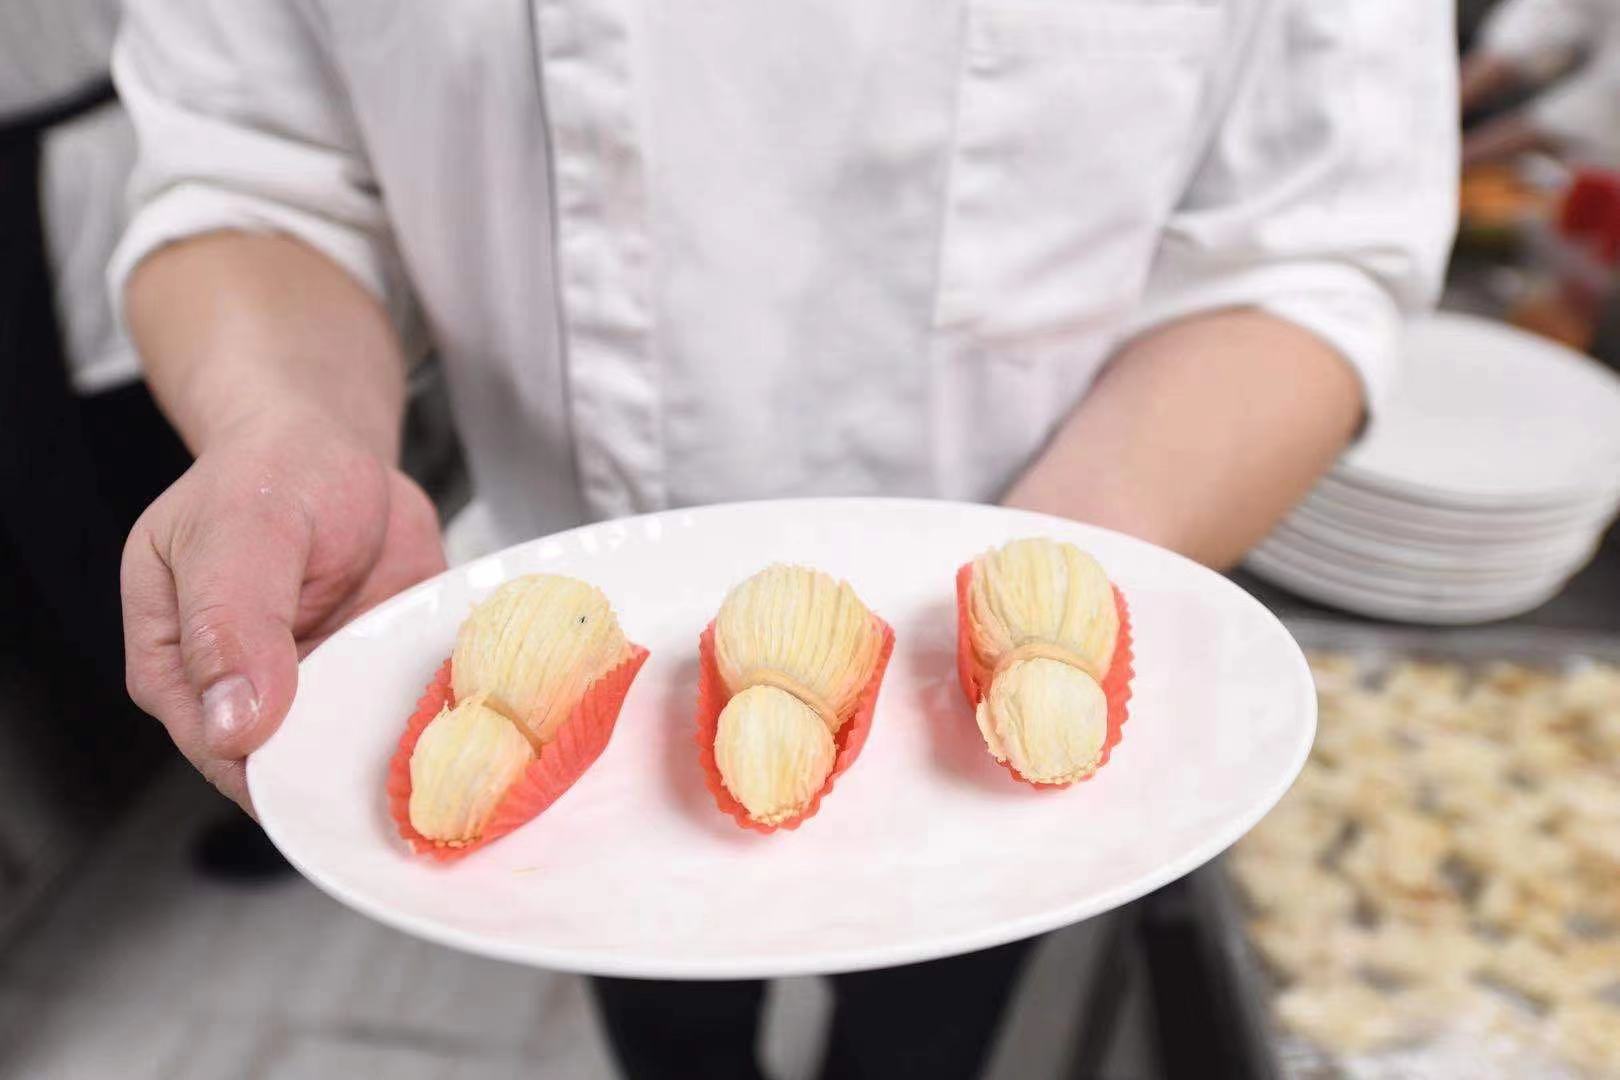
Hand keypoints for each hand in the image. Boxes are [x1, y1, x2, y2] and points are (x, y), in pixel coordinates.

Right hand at [122, 415, 446, 812]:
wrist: (330, 446)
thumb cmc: (267, 475)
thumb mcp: (240, 531)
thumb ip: (230, 623)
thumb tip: (233, 726)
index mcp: (178, 669)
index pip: (221, 754)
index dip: (277, 776)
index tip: (339, 781)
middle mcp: (244, 693)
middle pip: (293, 768)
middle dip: (349, 774)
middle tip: (415, 773)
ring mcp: (316, 690)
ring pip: (355, 752)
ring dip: (402, 753)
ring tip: (455, 747)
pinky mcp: (371, 677)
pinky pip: (405, 716)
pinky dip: (437, 716)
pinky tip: (473, 713)